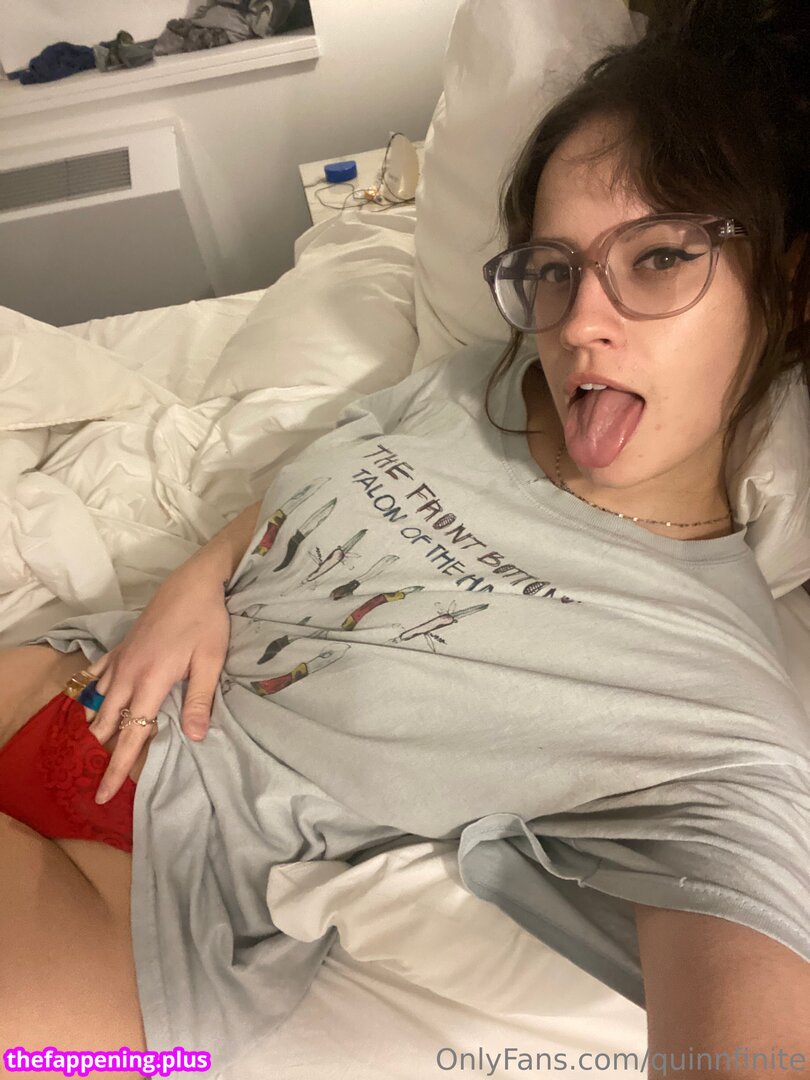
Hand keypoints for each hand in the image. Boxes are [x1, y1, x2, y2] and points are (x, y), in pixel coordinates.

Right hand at [83, 568, 231, 803]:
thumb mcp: (211, 661)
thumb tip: (195, 738)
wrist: (193, 583)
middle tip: (104, 773)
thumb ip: (200, 700)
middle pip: (105, 723)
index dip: (117, 768)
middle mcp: (128, 674)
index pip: (130, 735)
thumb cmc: (207, 621)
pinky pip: (96, 674)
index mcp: (151, 682)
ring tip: (100, 743)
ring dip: (97, 724)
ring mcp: (121, 659)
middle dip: (102, 751)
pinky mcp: (120, 647)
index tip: (104, 794)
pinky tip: (94, 701)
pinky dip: (93, 692)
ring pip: (96, 701)